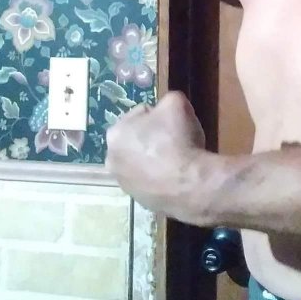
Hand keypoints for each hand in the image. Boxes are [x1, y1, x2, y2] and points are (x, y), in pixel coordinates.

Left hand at [106, 90, 207, 216]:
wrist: (188, 185)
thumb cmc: (177, 140)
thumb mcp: (176, 102)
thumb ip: (167, 99)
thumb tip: (166, 107)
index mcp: (115, 133)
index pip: (141, 114)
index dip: (160, 115)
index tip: (172, 122)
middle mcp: (111, 159)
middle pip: (138, 139)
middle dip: (153, 137)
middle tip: (174, 140)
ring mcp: (123, 183)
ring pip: (142, 161)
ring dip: (154, 158)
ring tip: (176, 159)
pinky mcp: (137, 200)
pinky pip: (149, 181)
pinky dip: (159, 177)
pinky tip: (174, 176)